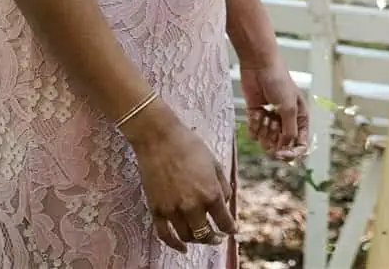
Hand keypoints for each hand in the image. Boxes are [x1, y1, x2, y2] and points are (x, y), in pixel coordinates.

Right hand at [125, 102, 236, 251]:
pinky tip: (182, 248)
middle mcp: (192, 205)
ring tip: (202, 238)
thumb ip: (223, 186)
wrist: (159, 139)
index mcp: (211, 193)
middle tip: (218, 238)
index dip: (230, 229)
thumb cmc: (190, 147)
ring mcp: (173, 210)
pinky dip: (174, 245)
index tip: (232, 231)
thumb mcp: (215, 163)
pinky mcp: (156, 210)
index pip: (224, 221)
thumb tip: (225, 202)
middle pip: (205, 233)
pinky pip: (165, 235)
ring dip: (197, 241)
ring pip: (187, 236)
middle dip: (214, 239)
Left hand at [240, 62, 309, 159]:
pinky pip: (254, 133)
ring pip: (266, 140)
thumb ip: (289, 130)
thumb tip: (285, 148)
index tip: (281, 155)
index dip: (292, 152)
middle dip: (274, 140)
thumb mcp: (289, 108)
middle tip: (271, 127)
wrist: (260, 67)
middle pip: (281, 144)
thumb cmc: (280, 83)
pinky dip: (253, 126)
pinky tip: (255, 113)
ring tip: (264, 115)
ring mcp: (270, 119)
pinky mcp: (256, 116)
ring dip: (263, 132)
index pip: (299, 144)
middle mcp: (286, 121)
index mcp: (300, 118)